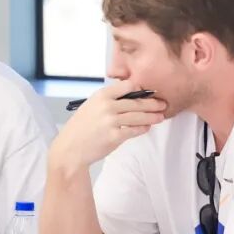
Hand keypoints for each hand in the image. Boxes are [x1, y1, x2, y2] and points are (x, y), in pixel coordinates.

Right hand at [49, 80, 165, 171]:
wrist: (71, 148)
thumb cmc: (81, 127)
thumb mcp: (91, 106)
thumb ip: (108, 100)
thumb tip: (131, 97)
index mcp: (101, 95)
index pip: (127, 85)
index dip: (140, 89)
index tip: (147, 93)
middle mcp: (107, 106)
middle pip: (137, 102)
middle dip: (153, 104)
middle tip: (162, 105)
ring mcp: (111, 121)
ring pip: (139, 117)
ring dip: (152, 117)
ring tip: (160, 117)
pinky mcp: (115, 136)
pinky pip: (135, 130)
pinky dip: (143, 128)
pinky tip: (147, 127)